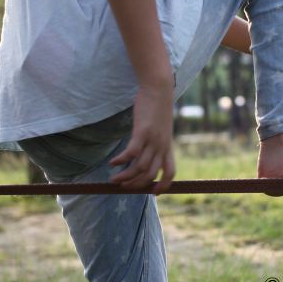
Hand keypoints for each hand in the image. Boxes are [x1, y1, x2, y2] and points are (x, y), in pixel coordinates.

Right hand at [109, 80, 175, 194]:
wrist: (159, 89)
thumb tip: (148, 150)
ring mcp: (152, 140)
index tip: (154, 192)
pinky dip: (121, 160)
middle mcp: (161, 146)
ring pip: (139, 167)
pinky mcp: (142, 132)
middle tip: (123, 186)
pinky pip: (131, 153)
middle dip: (136, 185)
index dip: (164, 185)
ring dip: (125, 176)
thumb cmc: (158, 107)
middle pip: (150, 174)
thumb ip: (157, 139)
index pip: (170, 172)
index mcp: (168, 146)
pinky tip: (112, 162)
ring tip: (113, 179)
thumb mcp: (161, 127)